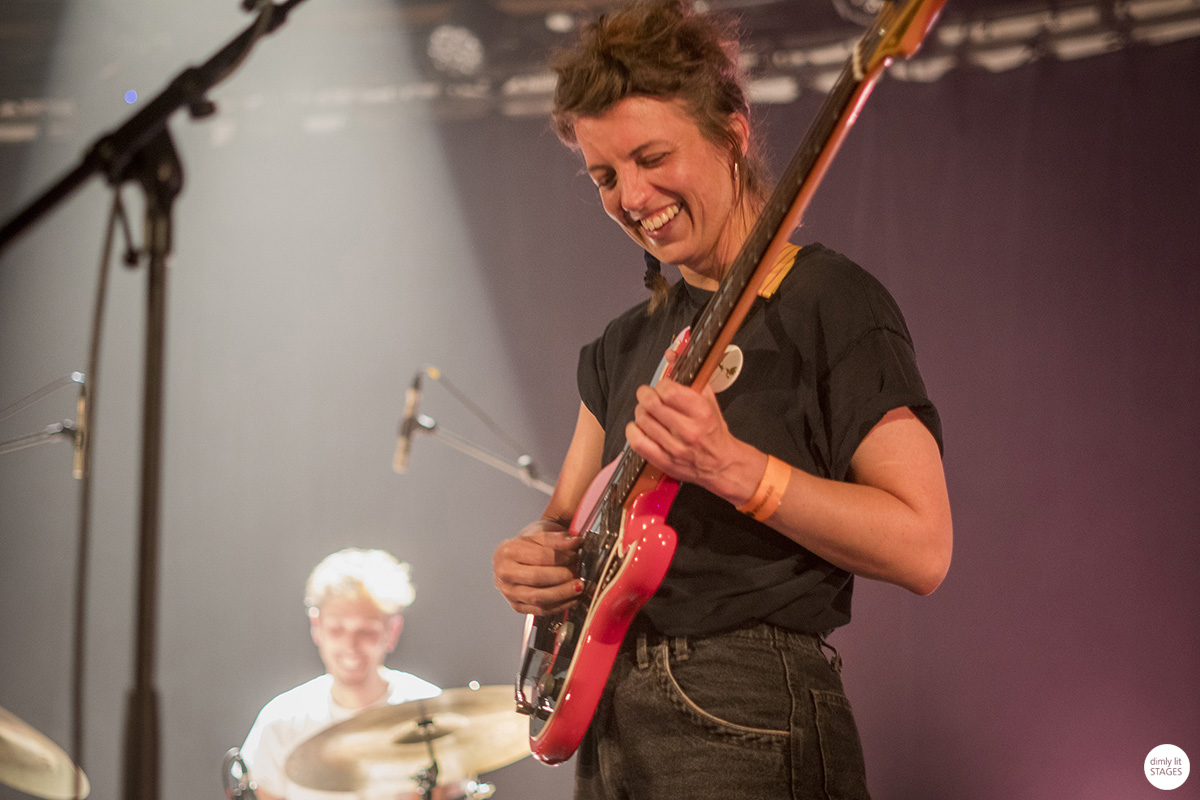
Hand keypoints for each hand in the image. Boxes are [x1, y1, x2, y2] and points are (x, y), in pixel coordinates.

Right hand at [493, 519, 583, 615]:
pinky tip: (571, 598)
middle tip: (577, 572)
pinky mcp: (517, 606)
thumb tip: (574, 542)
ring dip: (563, 594)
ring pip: (538, 598)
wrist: (518, 556)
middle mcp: (504, 572)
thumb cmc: (529, 544)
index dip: (561, 557)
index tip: (575, 555)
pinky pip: (541, 610)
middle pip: (537, 578)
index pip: (539, 556)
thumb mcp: (542, 533)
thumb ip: (557, 538)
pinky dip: (560, 606)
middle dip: (562, 576)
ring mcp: (509, 592)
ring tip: (578, 587)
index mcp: (508, 551)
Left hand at [624, 353, 764, 503]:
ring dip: (641, 412)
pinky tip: (640, 427)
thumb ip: (690, 376)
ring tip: (648, 412)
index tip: (663, 387)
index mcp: (701, 412)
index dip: (661, 385)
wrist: (720, 464)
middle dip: (645, 394)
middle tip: (648, 395)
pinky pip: (637, 442)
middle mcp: (688, 431)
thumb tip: (671, 354)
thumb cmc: (713, 430)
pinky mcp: (663, 461)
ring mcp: (675, 448)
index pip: (668, 391)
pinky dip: (633, 431)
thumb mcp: (708, 399)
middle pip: (651, 404)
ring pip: (642, 421)